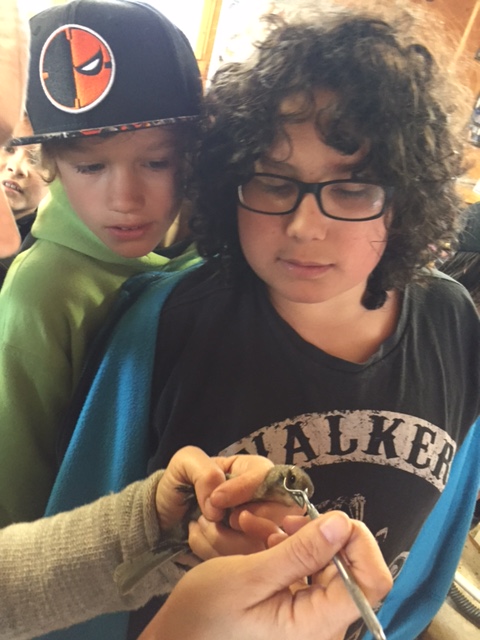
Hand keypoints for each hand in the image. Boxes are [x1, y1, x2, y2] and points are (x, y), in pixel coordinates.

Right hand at [137, 511, 392, 639]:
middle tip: (284, 520)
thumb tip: (342, 524)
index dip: (359, 542)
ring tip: (262, 527)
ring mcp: (310, 625)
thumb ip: (300, 553)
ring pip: (328, 569)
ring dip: (301, 541)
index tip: (327, 518)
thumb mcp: (250, 577)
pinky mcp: (297, 617)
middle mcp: (323, 630)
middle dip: (321, 535)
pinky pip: (308, 578)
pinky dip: (290, 554)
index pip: (372, 582)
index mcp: (317, 627)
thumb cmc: (204, 617)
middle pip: (351, 571)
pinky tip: (263, 541)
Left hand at [187, 465, 307, 558]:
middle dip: (237, 524)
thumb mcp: (186, 462)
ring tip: (200, 524)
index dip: (244, 491)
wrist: (167, 514)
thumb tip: (219, 502)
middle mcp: (267, 502)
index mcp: (257, 471)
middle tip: (212, 518)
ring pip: (257, 546)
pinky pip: (241, 566)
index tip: (215, 500)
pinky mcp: (250, 559)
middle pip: (275, 518)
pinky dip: (213, 553)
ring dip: (220, 539)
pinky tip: (199, 538)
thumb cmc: (181, 482)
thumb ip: (205, 472)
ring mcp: (262, 533)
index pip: (270, 480)